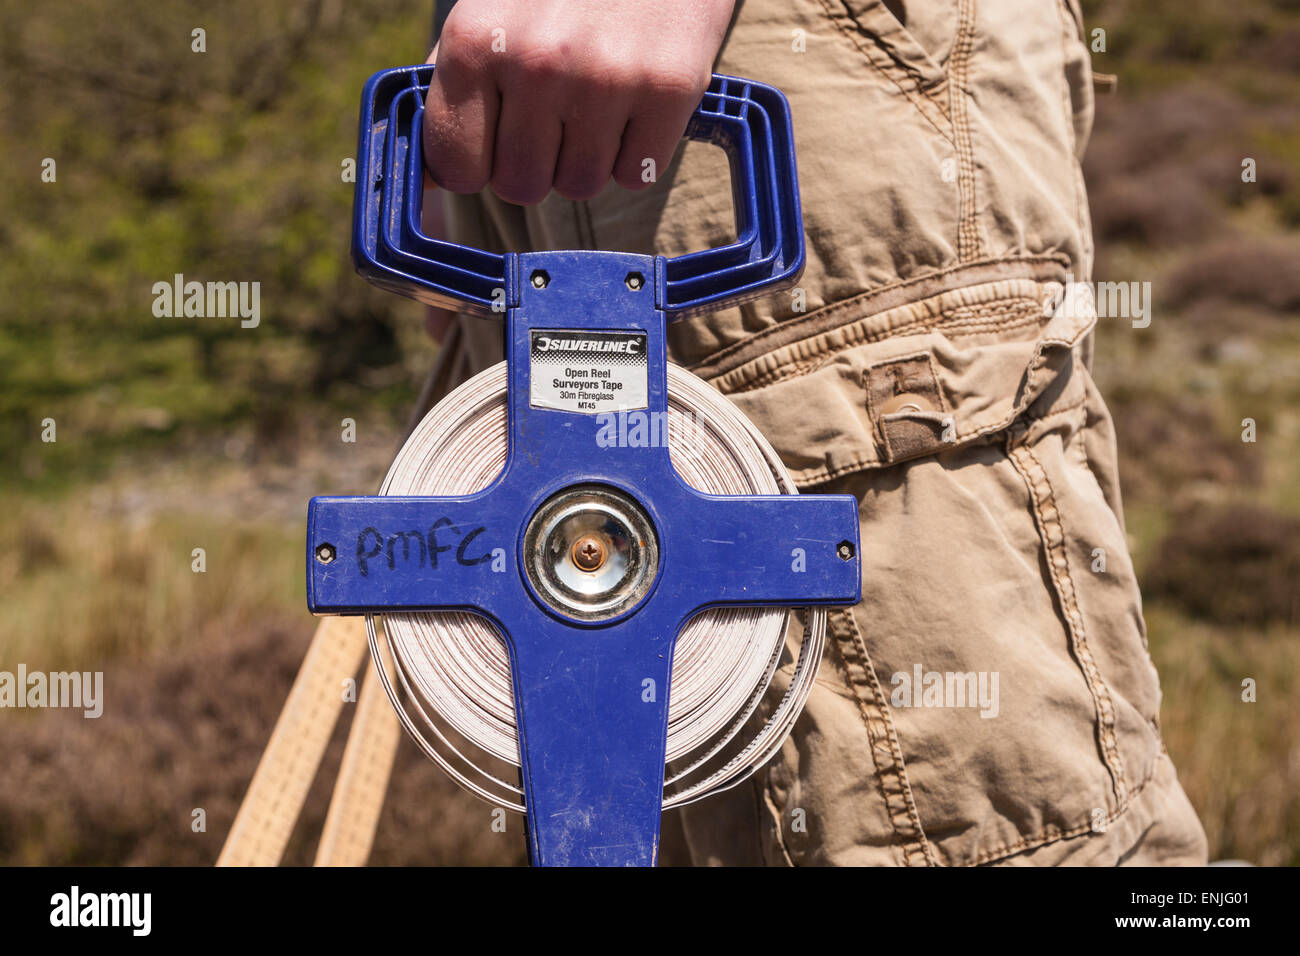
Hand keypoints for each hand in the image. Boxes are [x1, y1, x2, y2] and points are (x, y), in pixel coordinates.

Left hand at [423, 0, 735, 205]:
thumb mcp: (488, 16)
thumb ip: (455, 92)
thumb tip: (434, 181)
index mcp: (475, 41)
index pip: (457, 169)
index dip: (479, 163)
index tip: (497, 140)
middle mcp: (536, 62)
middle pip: (521, 187)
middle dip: (538, 163)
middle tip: (557, 113)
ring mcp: (605, 78)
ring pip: (580, 185)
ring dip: (589, 157)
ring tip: (599, 98)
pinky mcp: (668, 89)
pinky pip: (637, 175)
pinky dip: (639, 151)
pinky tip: (637, 100)